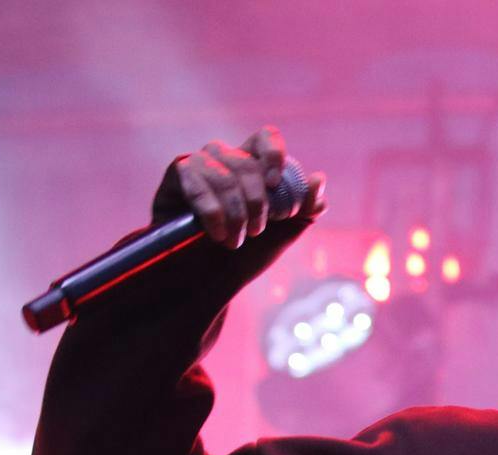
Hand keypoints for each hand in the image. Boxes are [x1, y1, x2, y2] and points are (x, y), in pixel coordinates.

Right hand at [170, 125, 326, 248]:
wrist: (207, 275)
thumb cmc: (246, 250)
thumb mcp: (284, 231)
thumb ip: (306, 207)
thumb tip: (318, 178)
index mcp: (254, 162)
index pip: (266, 137)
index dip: (273, 155)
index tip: (274, 184)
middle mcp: (226, 156)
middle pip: (246, 164)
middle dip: (256, 203)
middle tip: (257, 232)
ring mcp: (200, 162)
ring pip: (225, 177)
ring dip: (235, 214)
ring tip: (236, 241)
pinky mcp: (179, 175)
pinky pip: (198, 187)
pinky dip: (212, 214)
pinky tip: (217, 234)